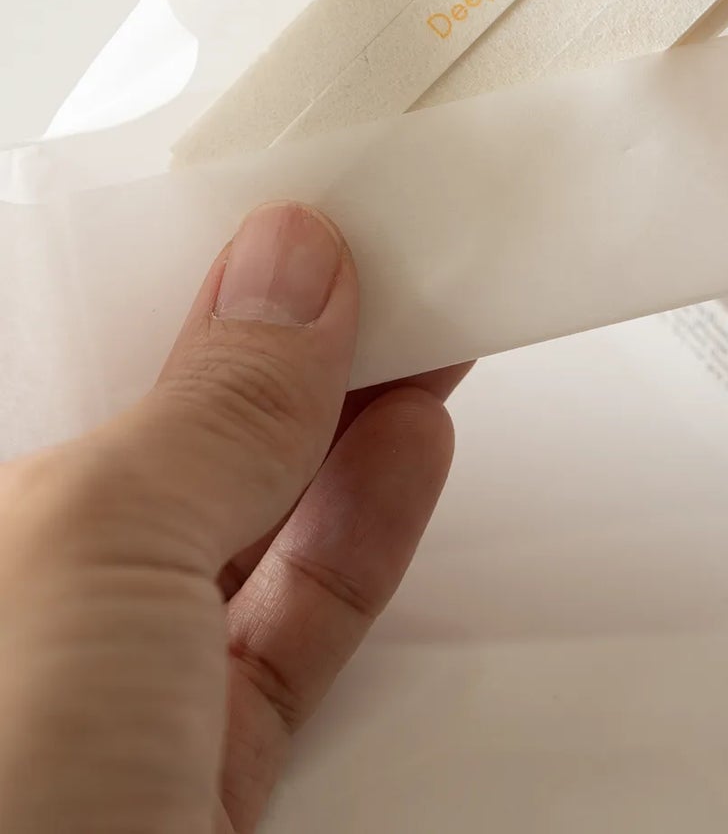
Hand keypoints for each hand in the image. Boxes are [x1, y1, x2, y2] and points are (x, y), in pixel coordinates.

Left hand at [0, 203, 462, 832]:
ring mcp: (113, 703)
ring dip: (349, 417)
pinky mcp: (207, 778)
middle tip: (388, 252)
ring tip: (424, 324)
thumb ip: (206, 411)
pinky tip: (409, 444)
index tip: (290, 214)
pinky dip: (370, 523)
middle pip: (177, 438)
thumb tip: (288, 267)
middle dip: (285, 340)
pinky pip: (301, 618)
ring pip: (253, 523)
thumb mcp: (89, 557)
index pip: (83, 365)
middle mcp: (29, 611)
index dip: (185, 283)